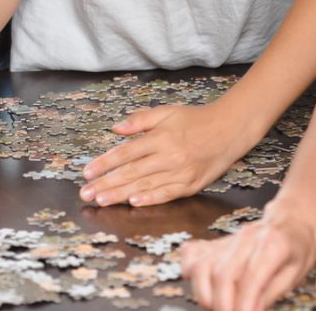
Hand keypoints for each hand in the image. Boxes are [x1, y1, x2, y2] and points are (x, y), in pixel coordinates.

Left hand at [79, 102, 254, 206]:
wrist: (230, 130)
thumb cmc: (196, 120)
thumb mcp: (167, 112)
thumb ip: (140, 120)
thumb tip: (115, 129)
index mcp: (161, 137)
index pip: (126, 153)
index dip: (105, 163)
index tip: (87, 172)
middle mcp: (169, 156)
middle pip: (132, 172)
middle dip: (106, 183)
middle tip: (86, 193)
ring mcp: (181, 172)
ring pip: (146, 185)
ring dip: (121, 195)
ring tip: (101, 201)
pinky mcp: (191, 185)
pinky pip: (167, 194)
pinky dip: (150, 199)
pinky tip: (133, 203)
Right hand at [181, 203, 315, 310]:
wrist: (290, 220)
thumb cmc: (297, 248)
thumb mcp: (295, 274)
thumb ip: (271, 293)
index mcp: (273, 244)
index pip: (252, 277)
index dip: (245, 304)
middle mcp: (246, 238)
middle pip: (222, 274)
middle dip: (222, 305)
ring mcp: (228, 237)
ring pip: (202, 266)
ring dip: (205, 295)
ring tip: (217, 308)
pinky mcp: (215, 241)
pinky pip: (191, 255)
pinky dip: (190, 274)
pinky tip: (203, 287)